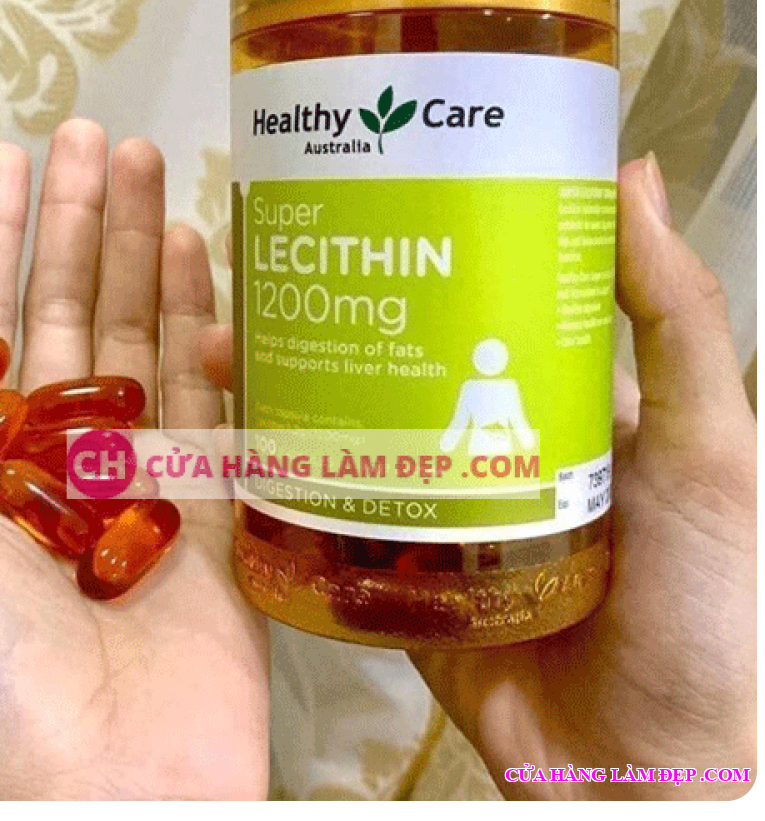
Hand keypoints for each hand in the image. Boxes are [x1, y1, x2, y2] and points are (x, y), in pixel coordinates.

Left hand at [0, 122, 268, 799]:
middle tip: (91, 135)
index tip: (5, 157)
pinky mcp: (214, 499)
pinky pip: (212, 390)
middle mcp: (57, 457)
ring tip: (144, 163)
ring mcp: (140, 473)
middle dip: (76, 218)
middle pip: (71, 309)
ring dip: (139, 244)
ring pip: (142, 332)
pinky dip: (206, 317)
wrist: (98, 782)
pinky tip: (198, 252)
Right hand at [200, 156, 755, 799]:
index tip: (373, 190)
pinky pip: (331, 520)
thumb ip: (676, 319)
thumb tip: (632, 172)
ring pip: (352, 432)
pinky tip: (229, 440)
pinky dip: (281, 481)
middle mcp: (489, 448)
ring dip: (289, 387)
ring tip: (225, 336)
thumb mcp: (706, 447)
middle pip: (401, 362)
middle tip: (268, 258)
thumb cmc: (704, 602)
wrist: (649, 776)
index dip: (434, 249)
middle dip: (336, 312)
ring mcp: (437, 514)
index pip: (488, 305)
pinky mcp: (396, 581)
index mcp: (558, 406)